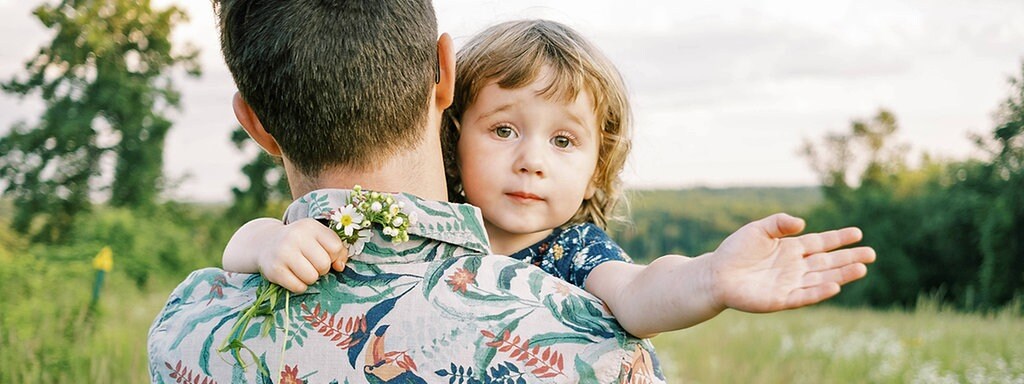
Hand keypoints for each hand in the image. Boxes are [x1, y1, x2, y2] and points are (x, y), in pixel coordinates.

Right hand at [257, 218, 348, 292]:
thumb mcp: (318, 237)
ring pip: (312, 277)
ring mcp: (283, 253)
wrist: (266, 243)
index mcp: (310, 226)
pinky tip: (293, 276)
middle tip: (312, 264)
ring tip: (303, 270)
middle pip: (324, 264)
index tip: (325, 255)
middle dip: (322, 269)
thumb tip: (340, 267)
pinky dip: (299, 286)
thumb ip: (336, 249)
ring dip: (311, 278)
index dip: (334, 256)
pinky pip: (298, 287)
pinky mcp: (274, 269)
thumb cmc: (300, 242)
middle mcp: (295, 236)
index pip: (335, 247)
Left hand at [708, 213, 875, 312]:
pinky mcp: (781, 299)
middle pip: (828, 262)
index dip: (839, 238)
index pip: (821, 243)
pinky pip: (804, 296)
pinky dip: (819, 292)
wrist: (716, 275)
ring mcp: (790, 284)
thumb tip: (803, 224)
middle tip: (872, 254)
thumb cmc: (736, 251)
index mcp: (792, 248)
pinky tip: (835, 286)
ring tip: (861, 268)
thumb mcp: (758, 230)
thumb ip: (779, 223)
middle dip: (849, 258)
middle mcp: (795, 267)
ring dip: (841, 275)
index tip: (858, 233)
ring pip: (821, 279)